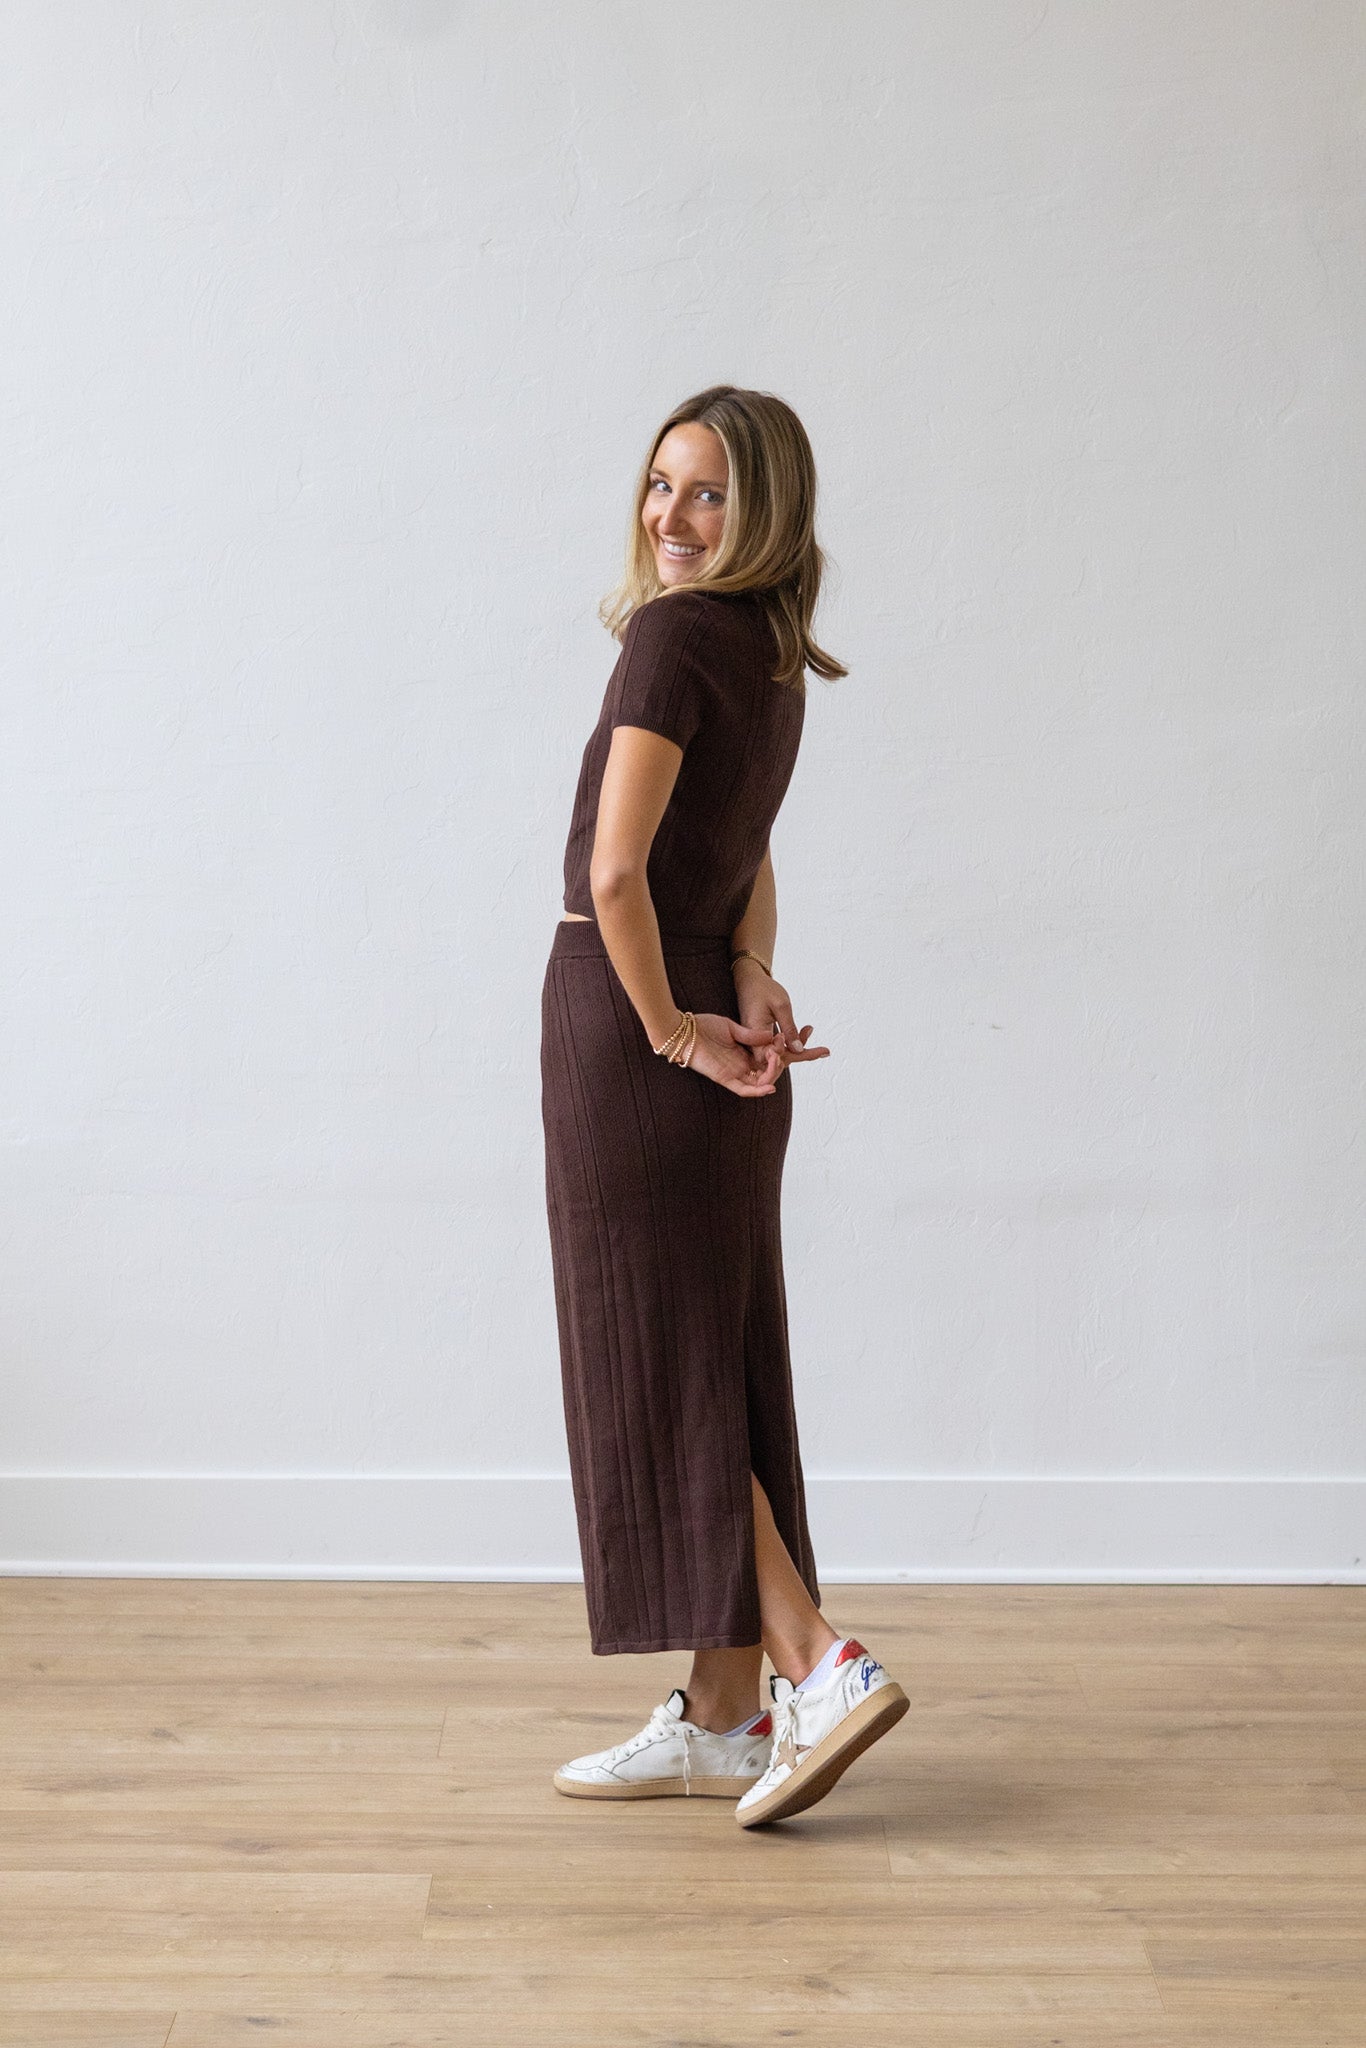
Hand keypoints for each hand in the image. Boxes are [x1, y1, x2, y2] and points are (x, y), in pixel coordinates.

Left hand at [682, 1012, 795, 1095]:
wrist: (682, 1031)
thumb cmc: (703, 1027)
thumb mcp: (732, 1028)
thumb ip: (752, 1035)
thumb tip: (772, 1037)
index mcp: (747, 1053)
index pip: (775, 1057)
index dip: (792, 1051)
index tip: (812, 1038)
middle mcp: (743, 1065)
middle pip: (773, 1071)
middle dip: (791, 1061)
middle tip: (802, 1049)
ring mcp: (734, 1073)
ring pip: (761, 1081)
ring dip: (773, 1073)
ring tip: (779, 1060)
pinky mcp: (724, 1078)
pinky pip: (744, 1089)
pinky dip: (758, 1090)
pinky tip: (771, 1087)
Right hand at [713, 961, 831, 1092]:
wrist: (750, 980)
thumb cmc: (763, 989)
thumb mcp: (781, 1006)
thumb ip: (790, 1029)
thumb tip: (798, 1049)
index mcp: (754, 1031)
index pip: (770, 1056)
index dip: (787, 1055)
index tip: (803, 1046)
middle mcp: (753, 1040)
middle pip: (776, 1059)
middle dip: (797, 1054)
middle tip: (819, 1048)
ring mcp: (756, 1040)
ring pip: (778, 1054)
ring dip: (796, 1047)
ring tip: (808, 1031)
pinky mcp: (761, 1037)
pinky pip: (776, 1046)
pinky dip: (790, 1042)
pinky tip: (802, 1032)